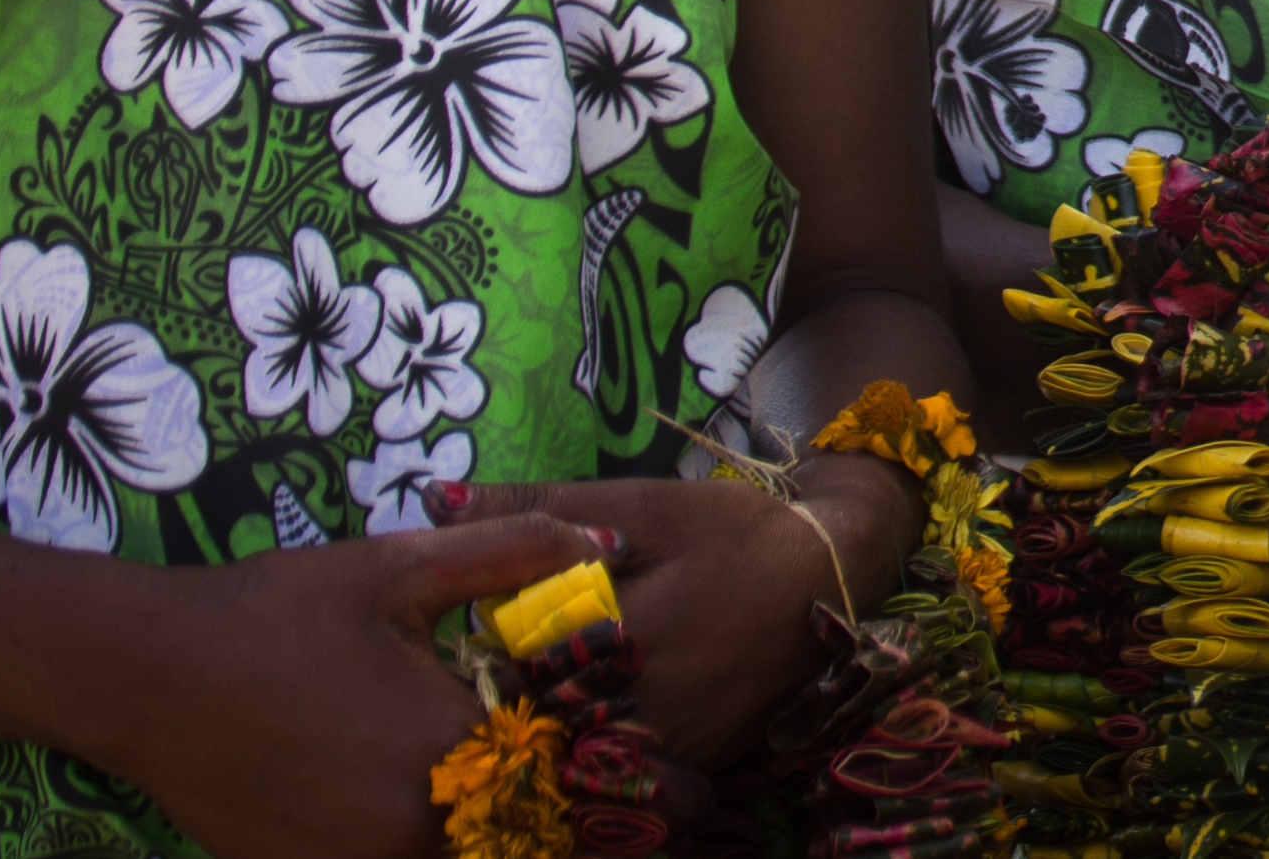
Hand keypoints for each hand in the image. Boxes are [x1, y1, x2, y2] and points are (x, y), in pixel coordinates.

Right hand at [83, 513, 613, 858]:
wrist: (146, 675)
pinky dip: (436, 850)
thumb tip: (611, 549)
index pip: (575, 787)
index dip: (634, 788)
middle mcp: (411, 829)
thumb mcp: (399, 567)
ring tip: (544, 805)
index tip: (684, 785)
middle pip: (527, 843)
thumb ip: (514, 554)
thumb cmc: (276, 611)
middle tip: (647, 808)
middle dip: (577, 825)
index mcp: (450, 751)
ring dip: (506, 837)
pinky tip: (445, 813)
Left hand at [441, 459, 912, 769]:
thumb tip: (436, 497)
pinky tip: (610, 702)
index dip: (479, 652)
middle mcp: (633, 713)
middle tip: (527, 651)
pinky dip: (600, 742)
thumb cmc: (731, 532)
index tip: (485, 626)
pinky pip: (617, 772)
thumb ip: (538, 508)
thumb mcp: (638, 504)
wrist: (833, 576)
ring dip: (556, 723)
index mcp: (610, 643)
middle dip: (513, 692)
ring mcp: (664, 751)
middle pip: (531, 722)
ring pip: (572, 754)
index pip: (499, 670)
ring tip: (571, 676)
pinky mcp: (688, 769)